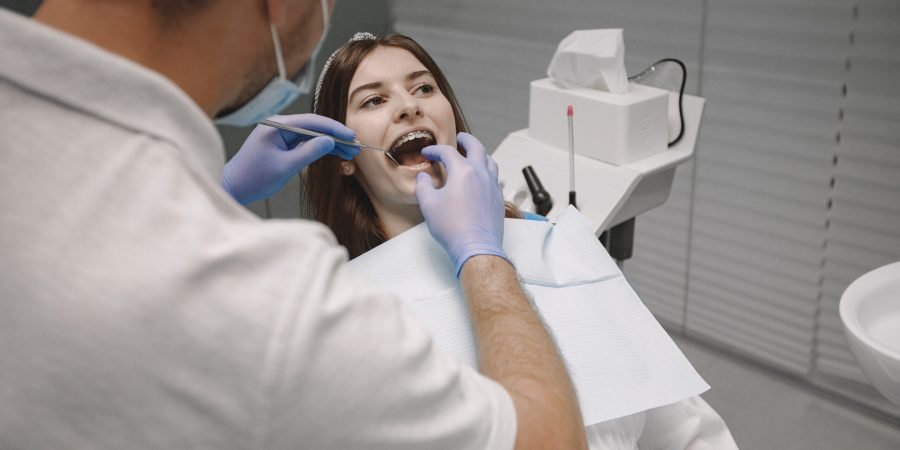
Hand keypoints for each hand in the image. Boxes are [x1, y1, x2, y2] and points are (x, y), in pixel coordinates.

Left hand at [223, 114, 358, 204]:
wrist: (233, 187)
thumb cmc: (253, 178)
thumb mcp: (285, 166)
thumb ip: (309, 152)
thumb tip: (329, 141)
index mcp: (277, 126)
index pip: (312, 122)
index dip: (334, 129)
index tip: (351, 136)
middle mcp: (278, 126)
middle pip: (314, 126)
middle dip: (335, 137)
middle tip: (354, 147)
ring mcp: (279, 134)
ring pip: (311, 135)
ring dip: (330, 144)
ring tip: (349, 153)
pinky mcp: (280, 144)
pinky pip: (304, 142)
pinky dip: (319, 148)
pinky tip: (334, 154)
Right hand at [415, 132, 508, 276]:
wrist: (476, 247)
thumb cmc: (453, 228)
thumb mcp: (428, 205)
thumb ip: (424, 186)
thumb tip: (424, 178)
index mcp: (463, 171)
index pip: (447, 152)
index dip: (435, 150)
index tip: (427, 153)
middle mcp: (481, 174)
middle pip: (476, 147)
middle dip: (466, 140)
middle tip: (459, 138)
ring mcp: (492, 186)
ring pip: (489, 160)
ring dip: (480, 153)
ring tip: (473, 154)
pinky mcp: (498, 198)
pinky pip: (494, 177)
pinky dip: (487, 170)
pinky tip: (481, 178)